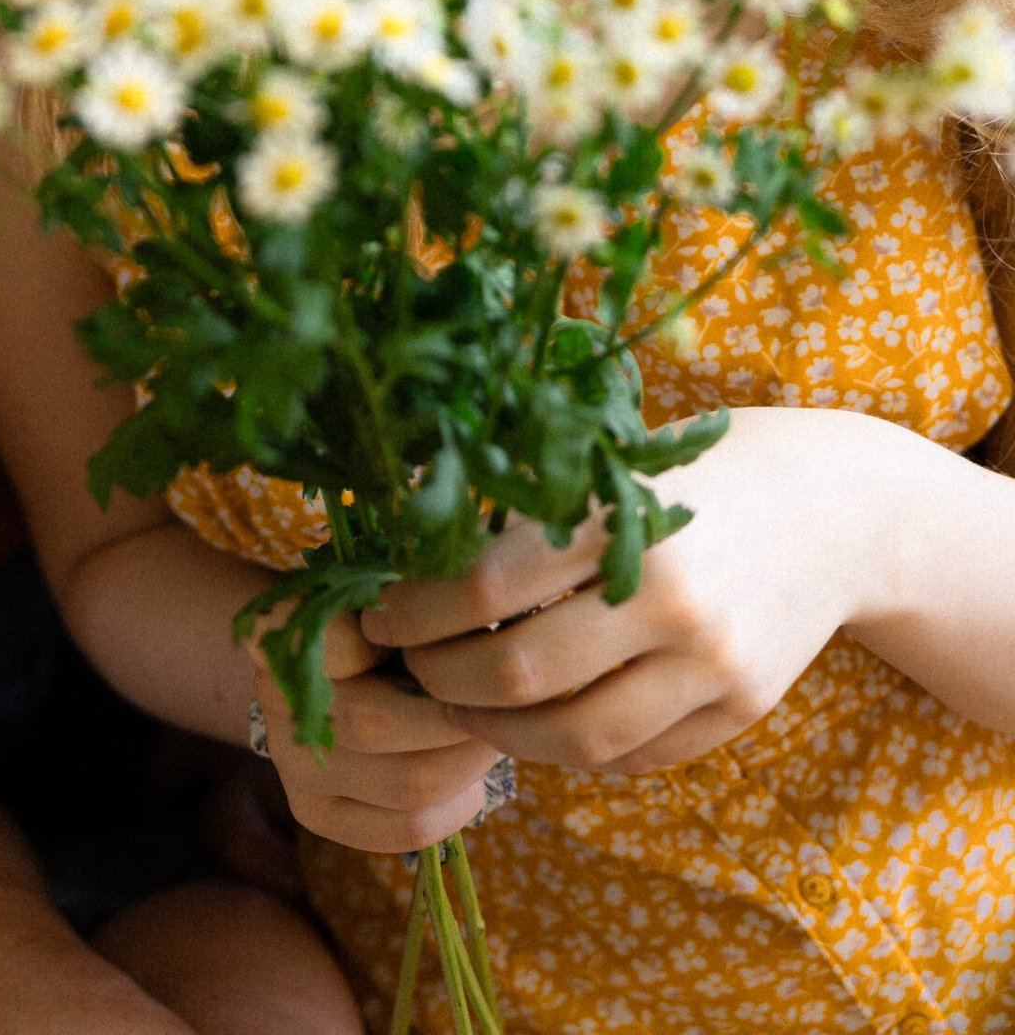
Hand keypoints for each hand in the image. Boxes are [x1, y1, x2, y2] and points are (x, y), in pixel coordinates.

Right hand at [248, 611, 505, 853]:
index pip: (339, 641)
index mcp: (281, 628)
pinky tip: (470, 785)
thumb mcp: (385, 591)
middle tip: (499, 703)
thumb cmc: (374, 620)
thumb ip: (412, 606)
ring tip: (490, 738)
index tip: (444, 637)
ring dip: (466, 763)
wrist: (323, 665)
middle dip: (457, 719)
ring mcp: (289, 760)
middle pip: (380, 724)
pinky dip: (454, 810)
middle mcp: (274, 698)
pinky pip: (402, 828)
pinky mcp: (313, 811)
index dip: (404, 643)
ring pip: (404, 783)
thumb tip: (482, 628)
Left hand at [361, 407, 892, 777]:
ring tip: (461, 703)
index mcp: (622, 519)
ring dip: (498, 732)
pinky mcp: (742, 708)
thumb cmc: (701, 471)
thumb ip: (530, 505)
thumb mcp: (617, 463)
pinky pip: (633, 756)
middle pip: (518, 675)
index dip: (416, 611)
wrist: (840, 507)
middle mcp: (670, 599)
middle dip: (441, 679)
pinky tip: (538, 721)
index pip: (485, 587)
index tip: (380, 613)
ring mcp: (712, 663)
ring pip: (574, 737)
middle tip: (410, 666)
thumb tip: (408, 533)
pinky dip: (572, 749)